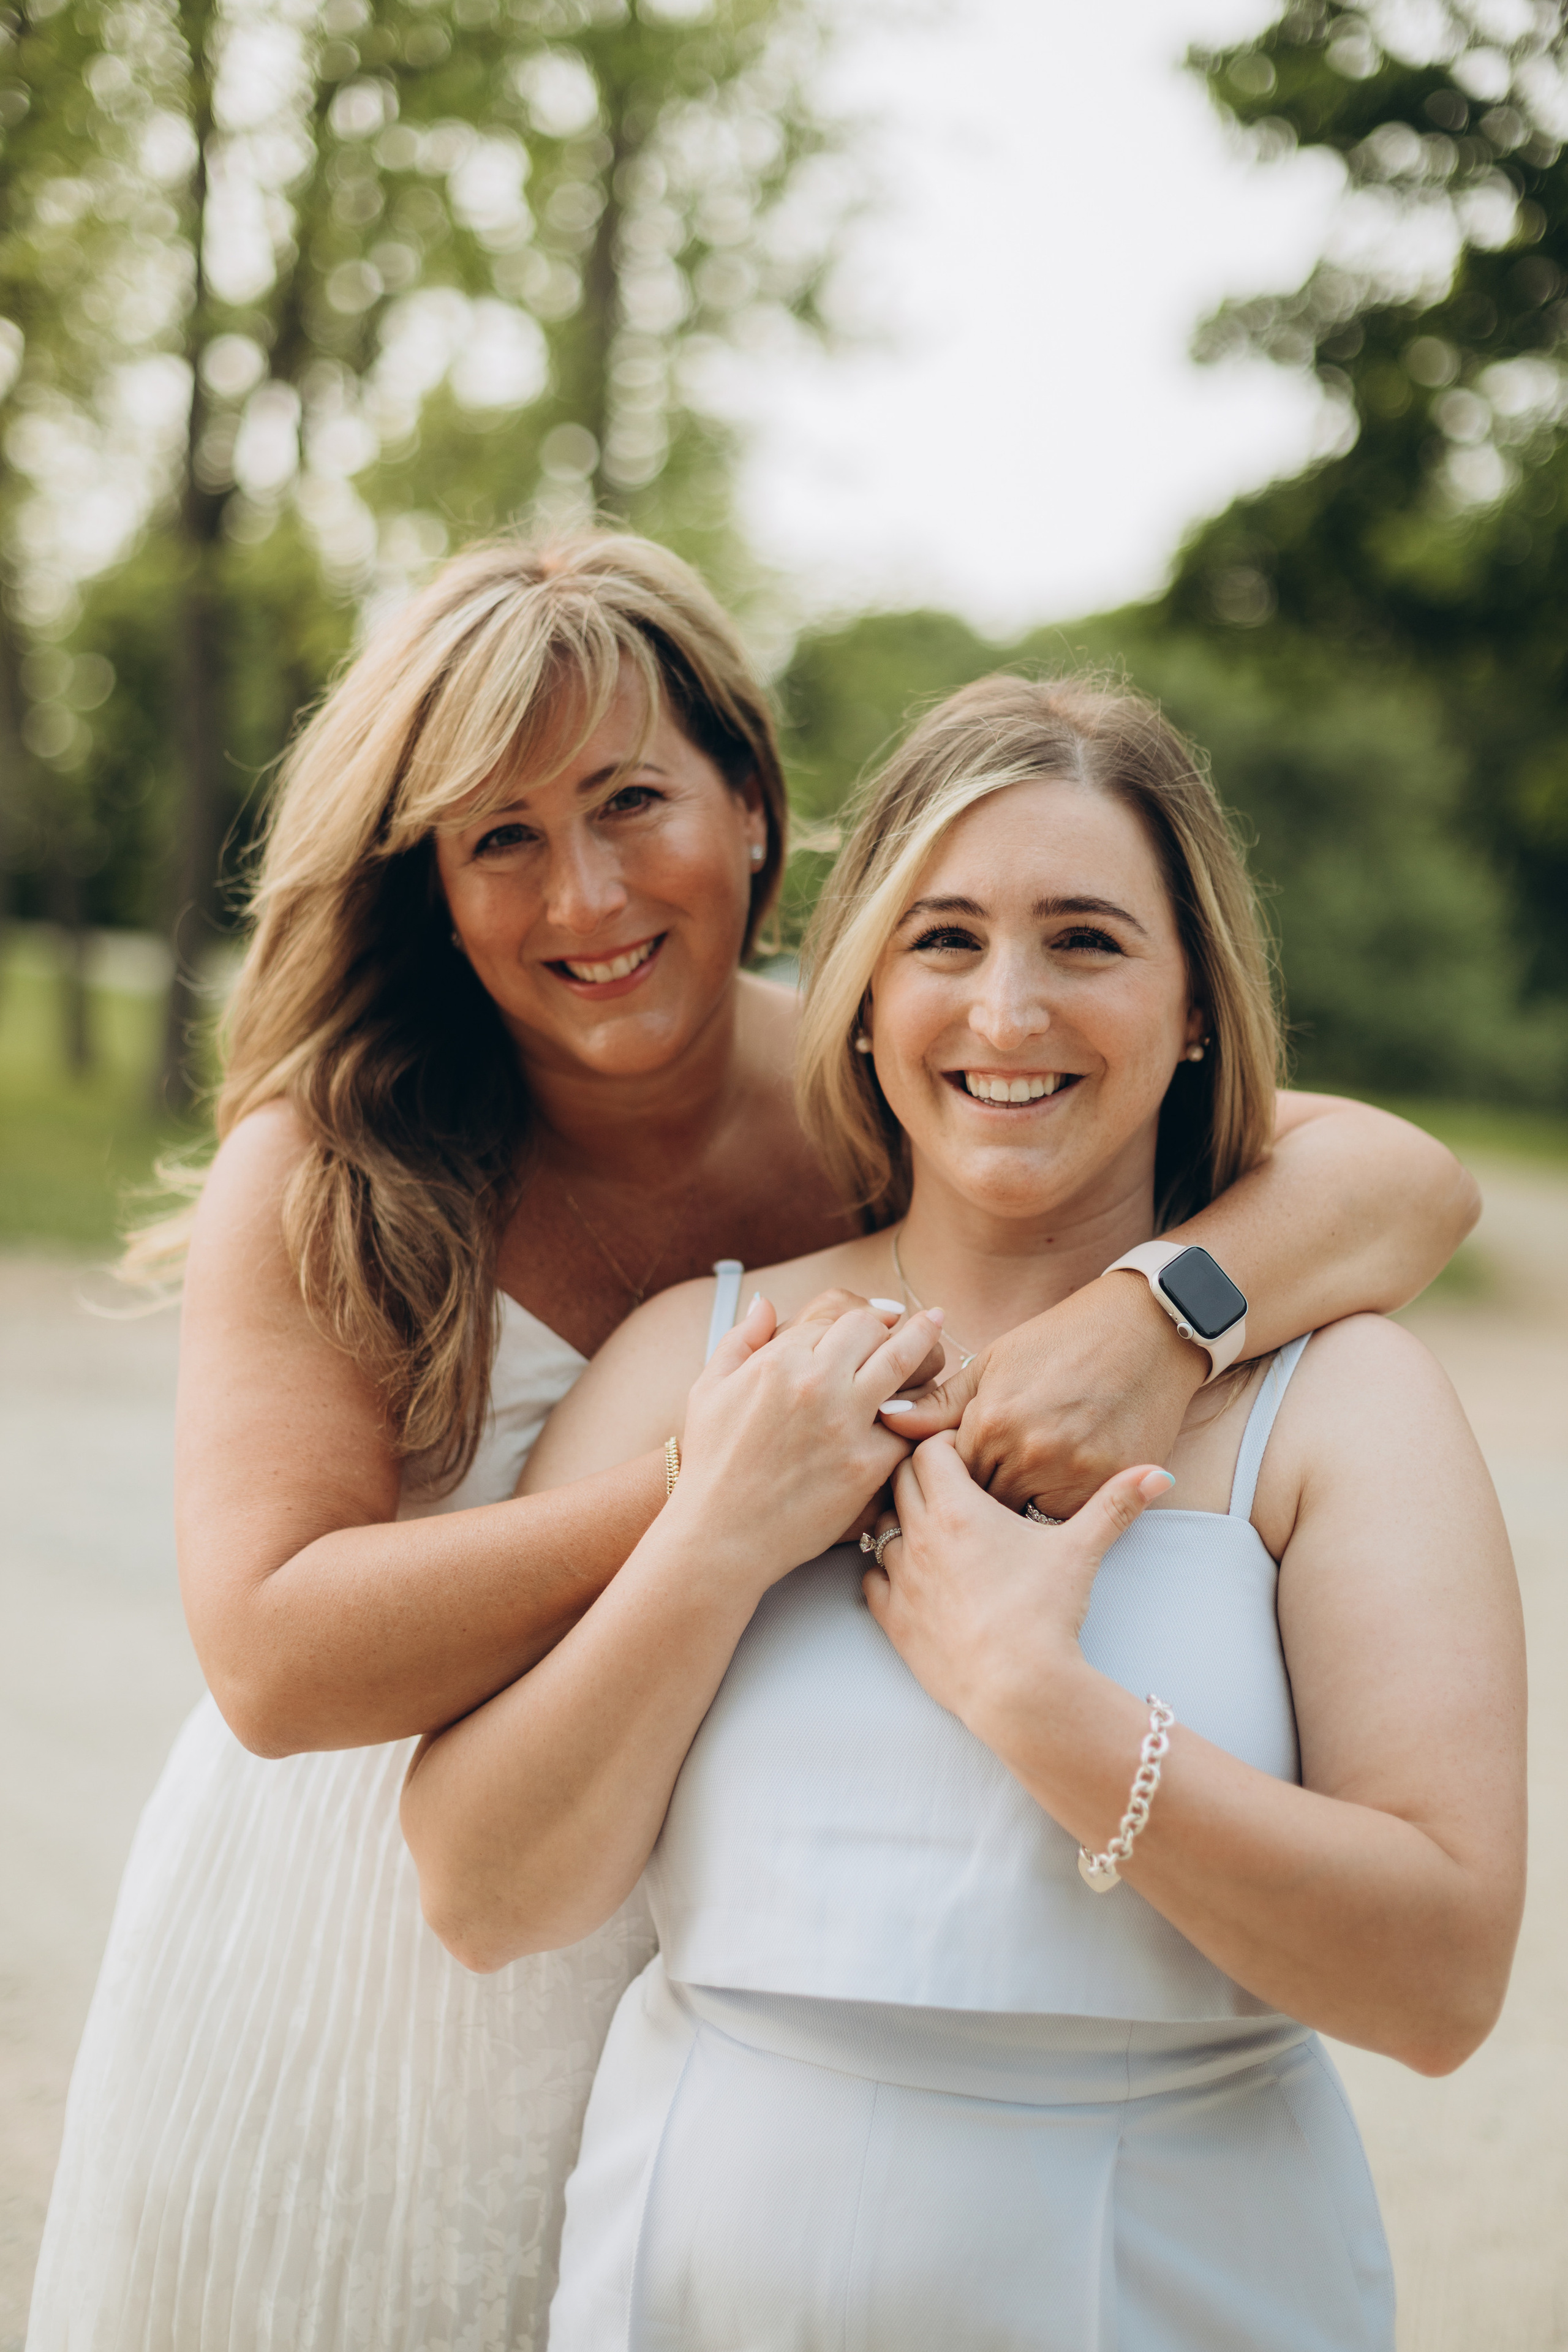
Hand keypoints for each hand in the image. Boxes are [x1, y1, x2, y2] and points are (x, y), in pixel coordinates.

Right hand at [667, 1293, 944, 1598]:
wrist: (721, 1535)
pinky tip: (931, 1403)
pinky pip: (908, 1427)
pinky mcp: (866, 1465)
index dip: (859, 1317)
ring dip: (925, 1342)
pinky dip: (920, 1414)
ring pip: (901, 1364)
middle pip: (872, 1330)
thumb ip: (740, 1340)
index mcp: (778, 1360)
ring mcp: (844, 1423)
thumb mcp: (708, 1390)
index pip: (834, 1318)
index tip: (879, 1316)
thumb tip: (766, 1304)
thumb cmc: (712, 1463)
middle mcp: (815, 1383)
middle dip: (896, 1321)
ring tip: (940, 1328)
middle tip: (923, 1318)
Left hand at [861, 1432, 1173, 1733]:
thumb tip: (1159, 1473)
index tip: (965, 1455)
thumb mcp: (1082, 1551)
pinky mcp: (892, 1620)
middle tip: (949, 1487)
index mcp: (957, 1509)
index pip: (928, 1450)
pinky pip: (871, 1580)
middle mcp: (918, 1536)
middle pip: (898, 1481)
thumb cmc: (1045, 1614)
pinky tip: (915, 1578)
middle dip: (920, 1476)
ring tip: (933, 1532)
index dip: (945, 1446)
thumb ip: (1116, 1505)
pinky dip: (887, 1573)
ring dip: (901, 1524)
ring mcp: (900, 1579)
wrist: (1017, 1689)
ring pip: (881, 1530)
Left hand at [888, 1273, 1205, 1513]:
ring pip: (1017, 1520)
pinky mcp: (1105, 1488)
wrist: (1145, 1332)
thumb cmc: (1062, 1342)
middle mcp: (1025, 1453)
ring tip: (1000, 1507)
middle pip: (976, 1504)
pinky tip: (1040, 1503)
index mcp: (990, 1421)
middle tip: (972, 1501)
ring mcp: (1068, 1474)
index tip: (947, 1476)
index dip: (941, 1477)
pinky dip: (1047, 1519)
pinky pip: (1059, 1523)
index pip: (942, 1474)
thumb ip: (942, 1402)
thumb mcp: (995, 1363)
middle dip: (968, 1507)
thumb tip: (889, 1421)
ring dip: (1006, 1517)